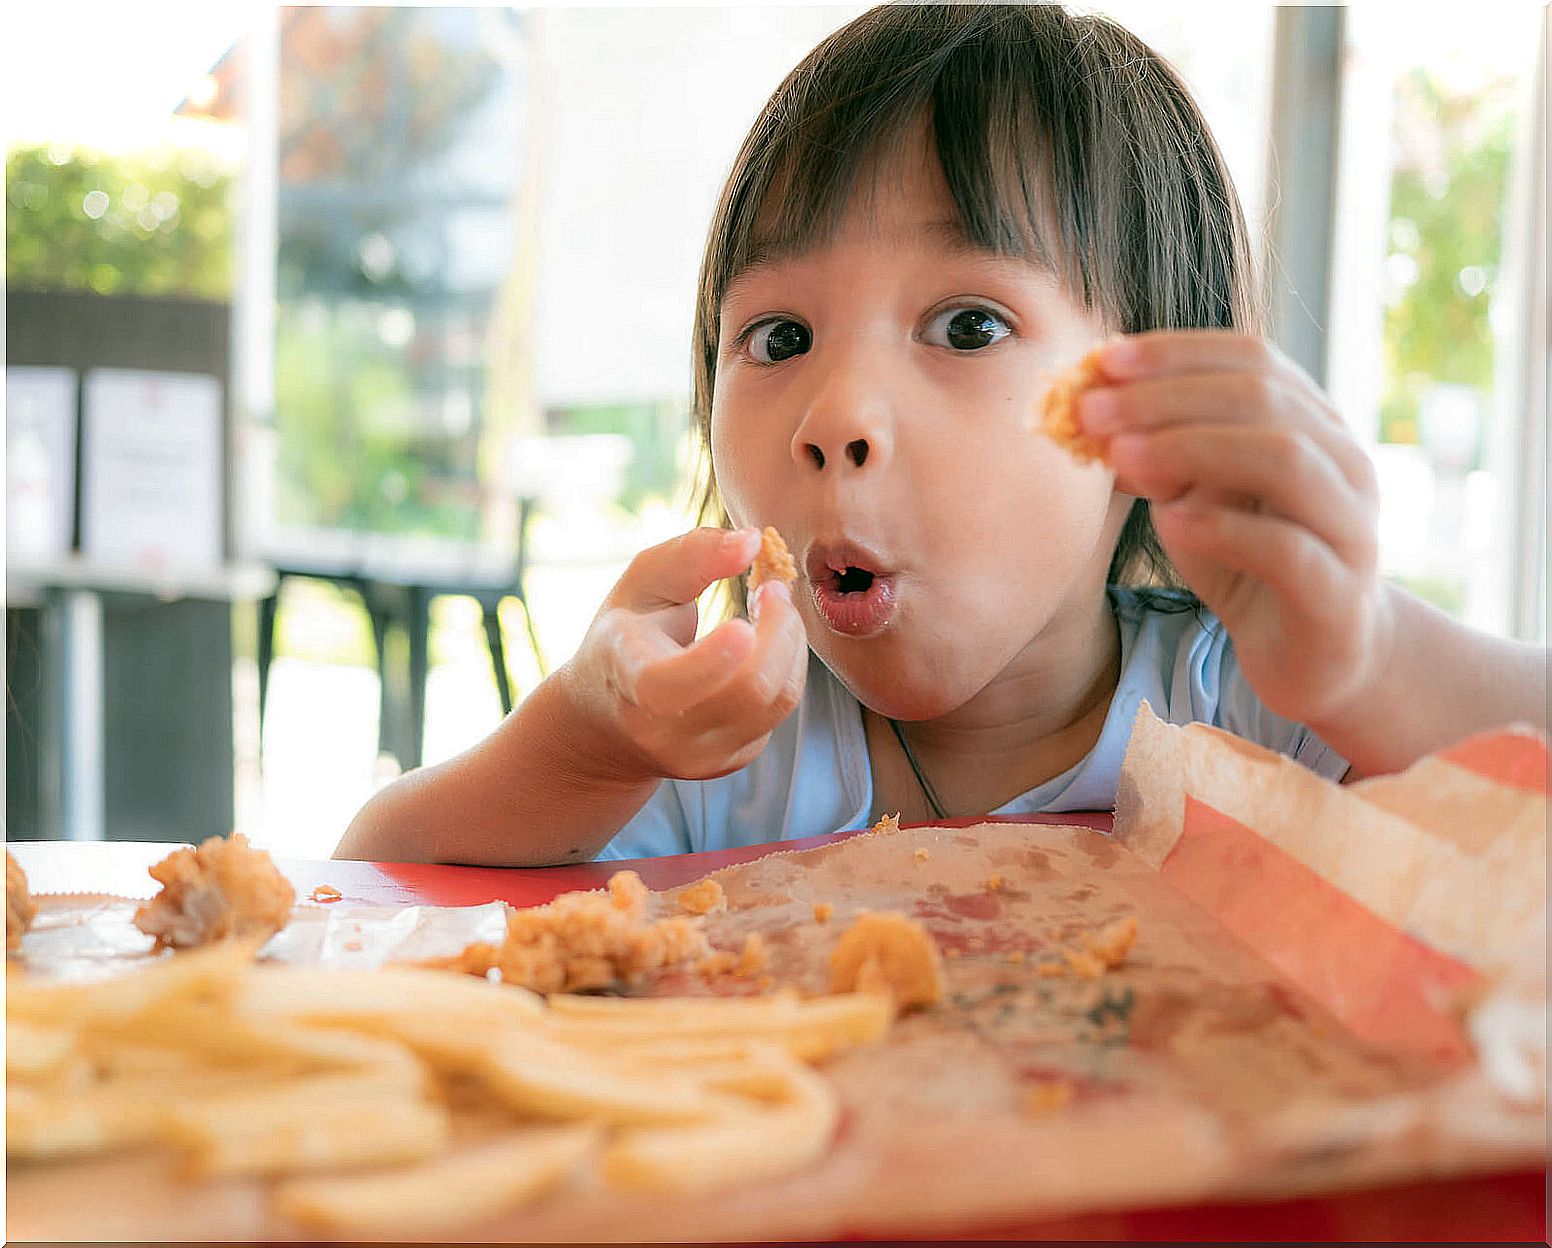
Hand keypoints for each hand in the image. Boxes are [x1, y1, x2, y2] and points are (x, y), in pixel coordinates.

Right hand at [563, 526, 807, 782]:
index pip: (670, 686)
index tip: (743, 621)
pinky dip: (786, 667)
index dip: (715, 659)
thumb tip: (751, 542)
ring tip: (771, 609)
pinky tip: (761, 647)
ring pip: (778, 701)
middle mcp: (663, 730)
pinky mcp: (731, 761)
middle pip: (750, 690)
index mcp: (628, 679)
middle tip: (772, 588)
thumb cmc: (626, 637)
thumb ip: (692, 554)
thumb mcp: (641, 583)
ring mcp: (700, 756)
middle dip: (780, 627)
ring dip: (791, 643)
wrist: (606, 721)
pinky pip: (782, 710)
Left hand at [1079, 331, 1392, 725]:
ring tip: (1121, 457)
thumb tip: (1090, 415)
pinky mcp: (1338, 595)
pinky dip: (1225, 530)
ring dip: (1193, 449)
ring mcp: (1350, 526)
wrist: (1313, 656)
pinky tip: (1171, 523)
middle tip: (1091, 411)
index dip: (1176, 354)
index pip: (1252, 359)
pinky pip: (1289, 549)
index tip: (1102, 360)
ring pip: (1286, 460)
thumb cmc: (1247, 564)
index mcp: (1312, 424)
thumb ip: (1157, 458)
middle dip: (1167, 398)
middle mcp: (1343, 462)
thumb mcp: (1192, 500)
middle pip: (1263, 400)